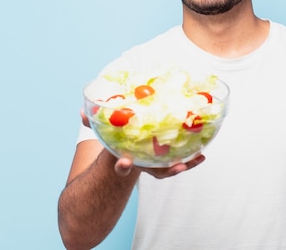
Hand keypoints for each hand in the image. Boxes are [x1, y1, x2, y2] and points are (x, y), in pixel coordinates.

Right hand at [80, 109, 205, 178]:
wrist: (127, 155)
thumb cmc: (118, 141)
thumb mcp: (105, 133)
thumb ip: (93, 124)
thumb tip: (82, 113)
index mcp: (126, 159)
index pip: (122, 166)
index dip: (123, 166)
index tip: (123, 163)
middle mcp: (143, 166)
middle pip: (154, 172)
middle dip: (166, 170)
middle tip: (177, 167)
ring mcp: (156, 165)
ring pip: (171, 169)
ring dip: (184, 166)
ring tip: (197, 159)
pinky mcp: (166, 161)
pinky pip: (179, 162)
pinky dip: (191, 160)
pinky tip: (202, 155)